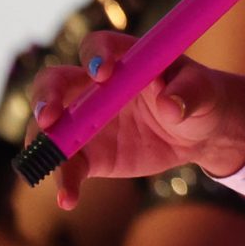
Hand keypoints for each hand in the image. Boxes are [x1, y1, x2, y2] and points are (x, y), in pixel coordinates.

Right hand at [29, 30, 244, 211]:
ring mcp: (86, 120)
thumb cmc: (199, 97)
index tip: (101, 74)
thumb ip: (188, 92)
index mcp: (123, 58)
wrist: (197, 132)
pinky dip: (64, 181)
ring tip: (50, 164)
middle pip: (55, 82)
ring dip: (42, 143)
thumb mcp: (202, 91)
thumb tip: (169, 104)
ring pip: (50, 126)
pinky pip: (69, 165)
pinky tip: (68, 199)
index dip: (95, 56)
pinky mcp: (89, 154)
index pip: (98, 46)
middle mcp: (94, 86)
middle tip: (49, 117)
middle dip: (47, 96)